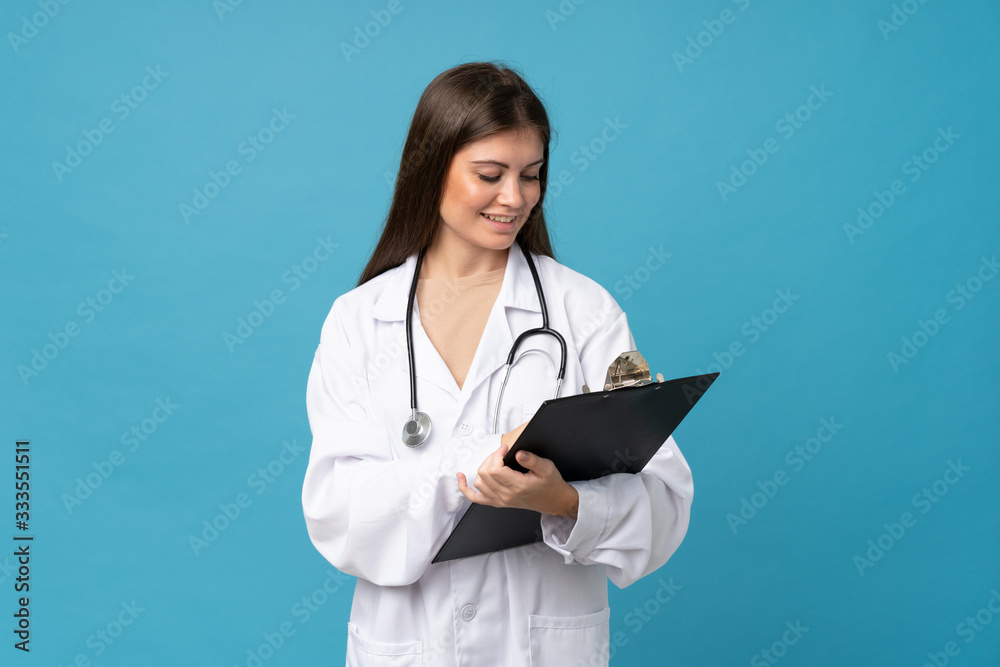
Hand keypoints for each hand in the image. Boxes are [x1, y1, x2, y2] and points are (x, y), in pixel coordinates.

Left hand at [457, 423, 578, 518]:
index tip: (506, 448)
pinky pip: (474, 498)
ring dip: (483, 467)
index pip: (495, 468)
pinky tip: (461, 478)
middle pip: (484, 473)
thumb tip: (518, 452)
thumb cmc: (551, 485)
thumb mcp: (547, 467)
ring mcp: (500, 500)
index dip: (498, 454)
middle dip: (491, 458)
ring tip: (495, 461)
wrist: (554, 501)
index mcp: (518, 486)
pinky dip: (465, 488)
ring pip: (479, 481)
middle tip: (503, 453)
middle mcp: (506, 495)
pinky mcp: (497, 502)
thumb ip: (532, 459)